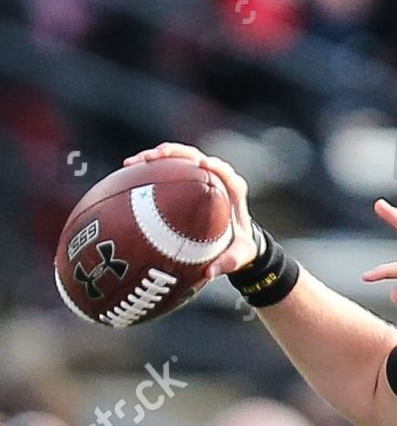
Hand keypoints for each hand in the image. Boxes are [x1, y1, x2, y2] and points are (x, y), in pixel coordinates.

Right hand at [122, 142, 257, 277]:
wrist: (237, 241)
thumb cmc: (240, 246)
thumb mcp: (240, 256)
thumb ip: (229, 263)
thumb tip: (210, 273)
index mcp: (234, 190)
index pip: (224, 172)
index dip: (214, 166)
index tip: (202, 165)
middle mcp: (216, 177)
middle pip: (194, 156)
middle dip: (173, 153)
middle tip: (153, 157)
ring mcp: (199, 176)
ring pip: (176, 159)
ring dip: (154, 157)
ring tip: (131, 163)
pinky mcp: (185, 180)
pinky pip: (166, 170)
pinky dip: (148, 171)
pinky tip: (127, 175)